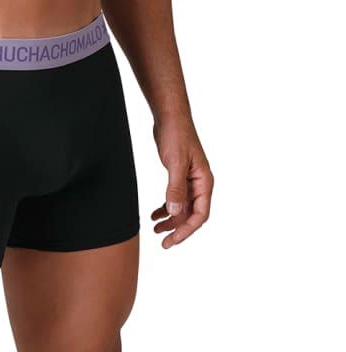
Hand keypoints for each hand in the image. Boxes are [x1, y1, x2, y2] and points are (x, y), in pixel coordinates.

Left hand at [151, 114, 213, 248]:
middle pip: (192, 214)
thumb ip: (175, 189)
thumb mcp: (174, 163)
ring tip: (155, 229)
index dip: (186, 230)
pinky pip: (175, 197)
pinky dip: (166, 207)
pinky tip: (154, 214)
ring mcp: (190, 179)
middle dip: (177, 229)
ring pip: (183, 207)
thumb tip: (175, 213)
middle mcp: (200, 183)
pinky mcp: (179, 175)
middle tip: (162, 242)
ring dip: (170, 219)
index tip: (171, 240)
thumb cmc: (176, 135)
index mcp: (204, 182)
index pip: (200, 215)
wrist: (170, 116)